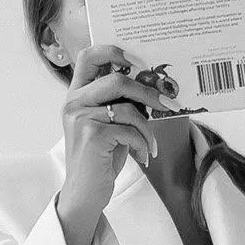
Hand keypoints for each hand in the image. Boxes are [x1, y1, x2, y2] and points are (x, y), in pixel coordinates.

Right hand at [55, 44, 179, 244]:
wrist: (85, 193)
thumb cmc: (100, 157)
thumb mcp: (109, 123)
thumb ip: (119, 102)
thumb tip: (154, 85)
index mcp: (77, 93)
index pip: (89, 56)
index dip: (115, 51)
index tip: (140, 62)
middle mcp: (74, 102)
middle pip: (117, 80)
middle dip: (148, 92)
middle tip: (169, 104)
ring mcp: (80, 118)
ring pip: (128, 108)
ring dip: (147, 128)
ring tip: (150, 144)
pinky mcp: (91, 136)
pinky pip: (129, 130)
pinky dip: (142, 144)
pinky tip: (142, 156)